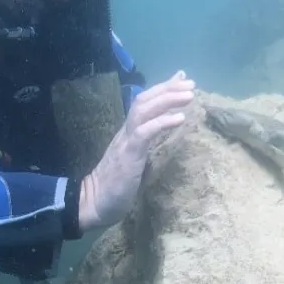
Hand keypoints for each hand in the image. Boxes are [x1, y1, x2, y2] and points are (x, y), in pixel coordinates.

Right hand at [78, 70, 195, 230]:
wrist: (93, 203)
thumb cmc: (115, 188)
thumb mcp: (135, 163)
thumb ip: (146, 149)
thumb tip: (160, 139)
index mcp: (128, 134)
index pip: (144, 104)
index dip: (163, 90)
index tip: (182, 81)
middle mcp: (126, 132)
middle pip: (145, 100)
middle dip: (168, 89)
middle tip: (191, 83)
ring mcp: (126, 141)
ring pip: (144, 110)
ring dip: (168, 100)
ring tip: (189, 95)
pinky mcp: (129, 154)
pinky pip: (146, 132)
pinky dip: (163, 122)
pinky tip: (180, 117)